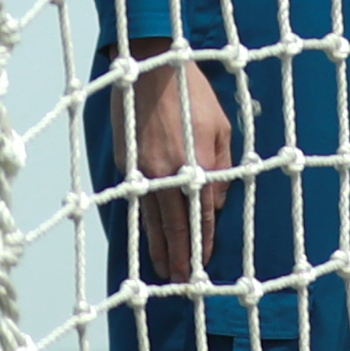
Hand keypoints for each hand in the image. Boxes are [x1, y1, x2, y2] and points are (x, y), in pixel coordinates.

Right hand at [120, 54, 236, 283]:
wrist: (149, 67)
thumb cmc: (193, 94)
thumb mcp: (222, 127)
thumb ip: (223, 169)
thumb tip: (216, 205)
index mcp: (196, 165)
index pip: (202, 216)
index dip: (204, 242)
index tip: (204, 263)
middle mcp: (168, 174)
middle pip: (175, 227)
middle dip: (181, 257)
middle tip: (184, 282)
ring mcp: (143, 171)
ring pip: (151, 220)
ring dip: (159, 248)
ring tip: (164, 271)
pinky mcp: (126, 164)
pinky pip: (136, 203)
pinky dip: (143, 225)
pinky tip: (147, 238)